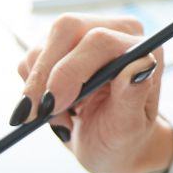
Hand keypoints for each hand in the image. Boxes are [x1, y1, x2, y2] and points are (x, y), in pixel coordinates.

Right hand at [13, 14, 171, 172]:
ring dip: (38, 87)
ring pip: (43, 45)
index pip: (100, 40)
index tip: (52, 105)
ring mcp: (84, 34)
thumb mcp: (129, 128)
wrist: (107, 143)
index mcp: (140, 47)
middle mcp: (114, 31)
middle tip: (34, 113)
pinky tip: (55, 107)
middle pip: (66, 29)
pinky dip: (33, 88)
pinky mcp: (60, 45)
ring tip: (60, 116)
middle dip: (44, 74)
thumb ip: (134, 97)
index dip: (70, 69)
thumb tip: (139, 65)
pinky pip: (32, 59)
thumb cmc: (123, 138)